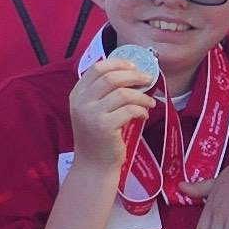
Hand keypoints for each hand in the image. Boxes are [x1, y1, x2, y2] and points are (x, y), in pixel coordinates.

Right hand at [68, 39, 158, 158]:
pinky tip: (144, 115)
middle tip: (148, 80)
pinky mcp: (104, 127)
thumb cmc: (98, 136)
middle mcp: (81, 102)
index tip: (134, 66)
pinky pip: (129, 110)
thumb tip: (132, 72)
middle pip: (111, 77)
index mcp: (77, 93)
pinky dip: (141, 110)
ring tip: (150, 102)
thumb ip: (103, 92)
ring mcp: (91, 114)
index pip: (97, 68)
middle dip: (134, 76)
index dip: (118, 64)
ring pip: (123, 93)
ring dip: (141, 96)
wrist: (94, 165)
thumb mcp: (94, 110)